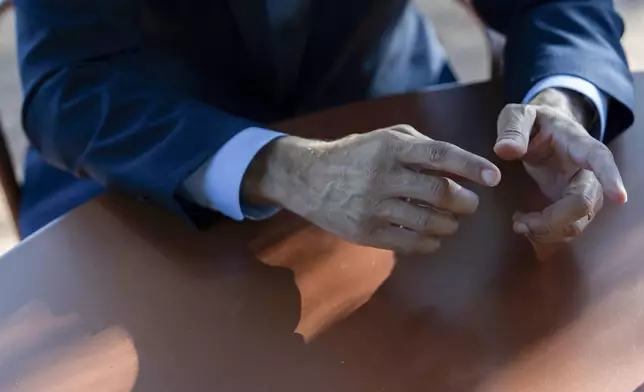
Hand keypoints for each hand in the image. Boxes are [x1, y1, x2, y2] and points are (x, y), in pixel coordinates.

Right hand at [243, 125, 500, 253]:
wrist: (309, 178)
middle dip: (465, 201)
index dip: (470, 166)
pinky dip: (430, 242)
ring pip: (428, 222)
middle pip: (438, 193)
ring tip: (451, 220)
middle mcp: (382, 176)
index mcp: (390, 148)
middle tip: (470, 203)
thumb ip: (420, 146)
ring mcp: (373, 207)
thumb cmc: (355, 154)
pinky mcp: (365, 233)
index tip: (494, 177)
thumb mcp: (384, 137)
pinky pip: (410, 243)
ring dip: (450, 224)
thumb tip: (460, 164)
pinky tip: (433, 237)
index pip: (439, 155)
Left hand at [494, 88, 626, 242]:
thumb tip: (505, 150)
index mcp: (578, 144)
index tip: (620, 198)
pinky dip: (546, 234)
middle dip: (554, 220)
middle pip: (586, 203)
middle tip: (519, 223)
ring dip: (548, 232)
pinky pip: (568, 228)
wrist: (541, 130)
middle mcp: (587, 171)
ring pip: (578, 222)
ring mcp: (582, 190)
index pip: (600, 159)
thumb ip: (512, 128)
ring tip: (518, 223)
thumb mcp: (517, 115)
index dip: (610, 178)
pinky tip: (524, 225)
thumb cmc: (533, 122)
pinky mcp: (571, 205)